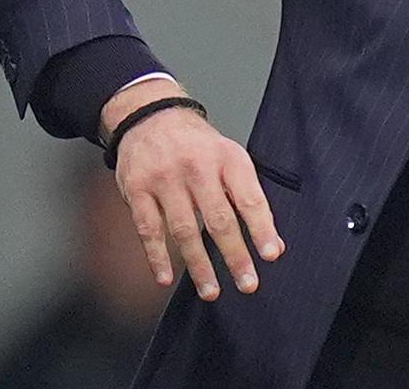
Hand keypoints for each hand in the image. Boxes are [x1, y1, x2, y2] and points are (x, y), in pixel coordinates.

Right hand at [103, 79, 284, 300]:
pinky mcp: (138, 190)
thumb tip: (271, 242)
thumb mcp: (229, 158)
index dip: (262, 228)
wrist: (151, 118)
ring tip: (211, 290)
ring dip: (199, 265)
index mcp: (228, 159)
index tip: (271, 255)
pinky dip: (158, 257)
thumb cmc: (198, 145)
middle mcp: (198, 168)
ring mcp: (166, 179)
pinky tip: (166, 278)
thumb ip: (247, 196)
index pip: (250, 198)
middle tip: (247, 283)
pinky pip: (149, 229)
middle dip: (235, 255)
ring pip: (184, 230)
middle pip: (219, 219)